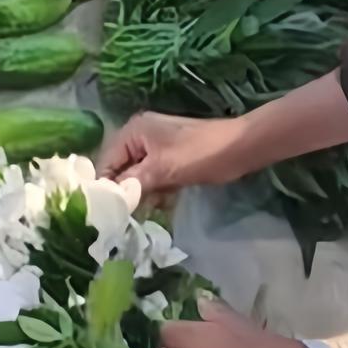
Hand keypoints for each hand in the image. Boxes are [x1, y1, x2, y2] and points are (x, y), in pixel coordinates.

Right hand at [101, 111, 240, 201]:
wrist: (241, 148)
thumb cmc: (200, 154)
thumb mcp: (162, 170)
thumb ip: (132, 182)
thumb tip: (109, 198)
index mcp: (133, 131)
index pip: (106, 161)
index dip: (106, 186)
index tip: (108, 211)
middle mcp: (140, 136)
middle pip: (121, 169)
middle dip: (125, 191)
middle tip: (126, 216)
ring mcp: (157, 147)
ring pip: (138, 176)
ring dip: (142, 194)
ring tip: (144, 213)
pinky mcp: (171, 159)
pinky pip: (154, 177)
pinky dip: (156, 191)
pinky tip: (161, 206)